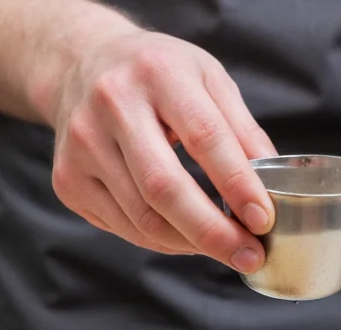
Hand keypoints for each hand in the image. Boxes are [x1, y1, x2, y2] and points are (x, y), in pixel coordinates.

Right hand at [49, 29, 276, 272]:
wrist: (80, 63)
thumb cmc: (156, 73)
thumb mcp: (208, 77)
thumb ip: (243, 129)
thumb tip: (273, 186)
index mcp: (158, 73)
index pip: (204, 137)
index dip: (237, 185)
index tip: (263, 219)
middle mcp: (112, 106)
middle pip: (164, 187)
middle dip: (212, 232)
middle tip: (248, 256)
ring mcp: (82, 146)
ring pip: (143, 217)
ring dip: (191, 243)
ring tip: (225, 249)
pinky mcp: (67, 179)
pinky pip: (124, 227)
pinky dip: (162, 242)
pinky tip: (186, 237)